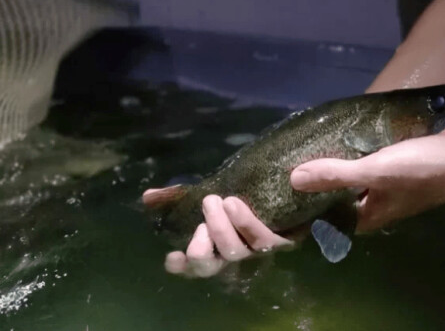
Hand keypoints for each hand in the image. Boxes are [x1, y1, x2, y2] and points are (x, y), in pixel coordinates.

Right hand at [163, 195, 291, 277]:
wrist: (289, 187)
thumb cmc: (245, 193)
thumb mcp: (210, 190)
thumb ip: (178, 195)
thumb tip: (147, 196)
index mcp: (215, 246)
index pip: (193, 265)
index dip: (182, 266)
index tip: (172, 256)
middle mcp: (233, 253)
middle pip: (210, 266)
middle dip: (200, 248)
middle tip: (201, 218)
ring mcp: (256, 248)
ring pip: (235, 252)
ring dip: (224, 229)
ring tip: (222, 201)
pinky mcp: (281, 240)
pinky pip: (264, 240)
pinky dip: (246, 223)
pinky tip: (235, 205)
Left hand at [289, 117, 444, 231]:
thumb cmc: (426, 170)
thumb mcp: (376, 172)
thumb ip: (335, 176)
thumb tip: (293, 180)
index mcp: (368, 216)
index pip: (326, 220)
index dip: (303, 210)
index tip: (277, 195)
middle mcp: (376, 204)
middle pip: (337, 197)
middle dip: (314, 183)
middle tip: (284, 163)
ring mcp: (388, 183)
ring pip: (352, 177)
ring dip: (333, 165)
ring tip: (303, 147)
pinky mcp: (397, 162)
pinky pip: (367, 159)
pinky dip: (352, 151)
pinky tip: (336, 134)